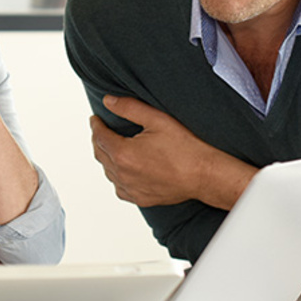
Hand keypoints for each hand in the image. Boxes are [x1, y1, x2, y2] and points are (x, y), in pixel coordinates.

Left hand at [90, 95, 252, 209]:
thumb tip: (107, 101)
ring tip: (110, 146)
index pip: (100, 136)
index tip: (95, 119)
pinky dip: (117, 177)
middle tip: (101, 130)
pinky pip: (120, 188)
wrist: (205, 175)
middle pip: (100, 154)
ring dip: (106, 158)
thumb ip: (129, 108)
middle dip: (99, 140)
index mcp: (123, 154)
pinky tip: (122, 170)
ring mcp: (131, 189)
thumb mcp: (157, 119)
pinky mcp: (141, 199)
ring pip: (108, 172)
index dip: (96, 125)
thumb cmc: (186, 148)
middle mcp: (123, 175)